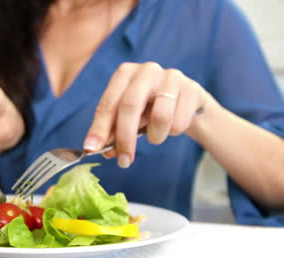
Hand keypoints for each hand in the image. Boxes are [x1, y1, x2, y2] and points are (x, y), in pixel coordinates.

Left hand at [84, 62, 206, 167]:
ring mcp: (171, 77)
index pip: (108, 103)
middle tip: (124, 161)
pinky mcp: (192, 89)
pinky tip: (173, 125)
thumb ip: (112, 130)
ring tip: (155, 136)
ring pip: (160, 117)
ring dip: (155, 136)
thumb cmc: (150, 108)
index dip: (99, 127)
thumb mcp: (128, 117)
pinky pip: (179, 122)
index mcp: (125, 73)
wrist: (187, 103)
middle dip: (125, 138)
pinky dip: (173, 132)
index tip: (92, 148)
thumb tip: (95, 147)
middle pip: (130, 106)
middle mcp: (146, 70)